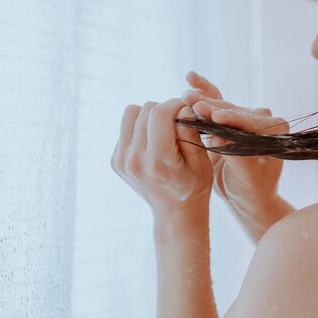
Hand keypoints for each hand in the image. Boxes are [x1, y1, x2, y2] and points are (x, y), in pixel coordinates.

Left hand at [110, 98, 213, 221]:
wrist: (175, 213)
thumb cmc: (194, 186)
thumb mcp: (201, 162)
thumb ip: (191, 133)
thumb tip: (184, 107)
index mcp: (157, 162)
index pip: (159, 114)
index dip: (175, 104)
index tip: (186, 110)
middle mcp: (134, 161)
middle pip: (145, 110)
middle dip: (165, 110)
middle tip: (178, 123)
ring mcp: (121, 161)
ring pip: (131, 113)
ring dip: (149, 116)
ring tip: (164, 131)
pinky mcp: (115, 160)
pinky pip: (126, 126)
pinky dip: (141, 128)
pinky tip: (153, 143)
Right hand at [182, 71, 289, 217]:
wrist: (248, 196)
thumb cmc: (252, 190)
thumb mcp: (247, 177)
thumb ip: (236, 156)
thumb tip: (218, 136)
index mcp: (276, 131)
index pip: (250, 123)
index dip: (231, 119)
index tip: (214, 116)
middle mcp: (264, 119)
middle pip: (233, 111)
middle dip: (212, 107)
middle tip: (192, 103)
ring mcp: (246, 116)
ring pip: (222, 105)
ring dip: (203, 100)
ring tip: (185, 96)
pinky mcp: (231, 117)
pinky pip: (217, 101)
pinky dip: (204, 91)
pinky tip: (190, 78)